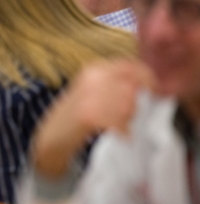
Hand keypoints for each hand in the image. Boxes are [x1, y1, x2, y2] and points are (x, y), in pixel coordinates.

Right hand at [33, 59, 154, 177]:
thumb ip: (116, 82)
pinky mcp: (88, 115)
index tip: (152, 93)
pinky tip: (118, 134)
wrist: (51, 137)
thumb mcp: (93, 90)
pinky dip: (122, 130)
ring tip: (120, 126)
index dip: (147, 79)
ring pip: (128, 105)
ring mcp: (89, 96)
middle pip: (132, 88)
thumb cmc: (76, 115)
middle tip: (129, 116)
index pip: (131, 66)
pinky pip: (119, 121)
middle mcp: (92, 77)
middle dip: (136, 104)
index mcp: (94, 68)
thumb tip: (147, 84)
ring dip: (129, 119)